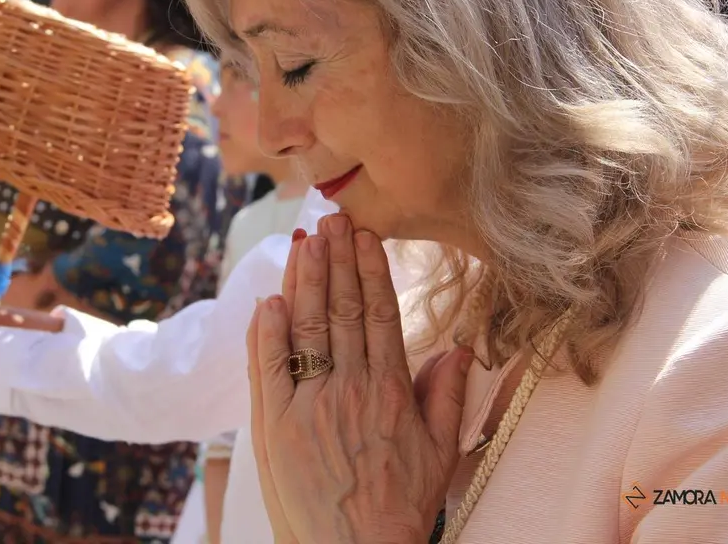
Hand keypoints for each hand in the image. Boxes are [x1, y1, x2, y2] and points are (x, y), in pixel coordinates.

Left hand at [248, 214, 471, 543]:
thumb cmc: (401, 508)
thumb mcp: (439, 453)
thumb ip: (446, 397)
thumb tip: (459, 350)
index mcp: (391, 391)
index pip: (380, 315)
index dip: (372, 271)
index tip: (366, 237)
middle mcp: (351, 389)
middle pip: (343, 310)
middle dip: (337, 259)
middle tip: (332, 219)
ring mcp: (310, 405)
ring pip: (307, 328)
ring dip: (305, 280)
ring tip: (304, 240)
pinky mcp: (276, 425)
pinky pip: (270, 367)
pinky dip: (268, 331)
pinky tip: (271, 298)